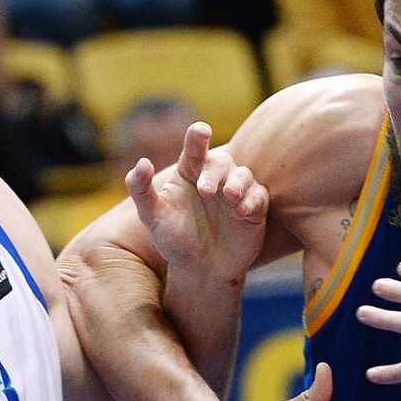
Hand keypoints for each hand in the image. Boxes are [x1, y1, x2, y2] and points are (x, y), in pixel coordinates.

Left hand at [127, 121, 266, 285]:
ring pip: (244, 174)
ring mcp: (236, 192)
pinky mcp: (254, 209)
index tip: (201, 130)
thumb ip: (141, 190)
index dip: (197, 137)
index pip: (194, 148)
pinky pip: (259, 197)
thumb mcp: (152, 217)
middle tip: (205, 191)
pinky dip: (252, 201)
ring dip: (238, 182)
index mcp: (189, 172)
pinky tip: (240, 214)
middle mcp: (215, 178)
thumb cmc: (174, 240)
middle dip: (215, 172)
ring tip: (229, 196)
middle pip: (221, 161)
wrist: (201, 271)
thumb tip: (142, 162)